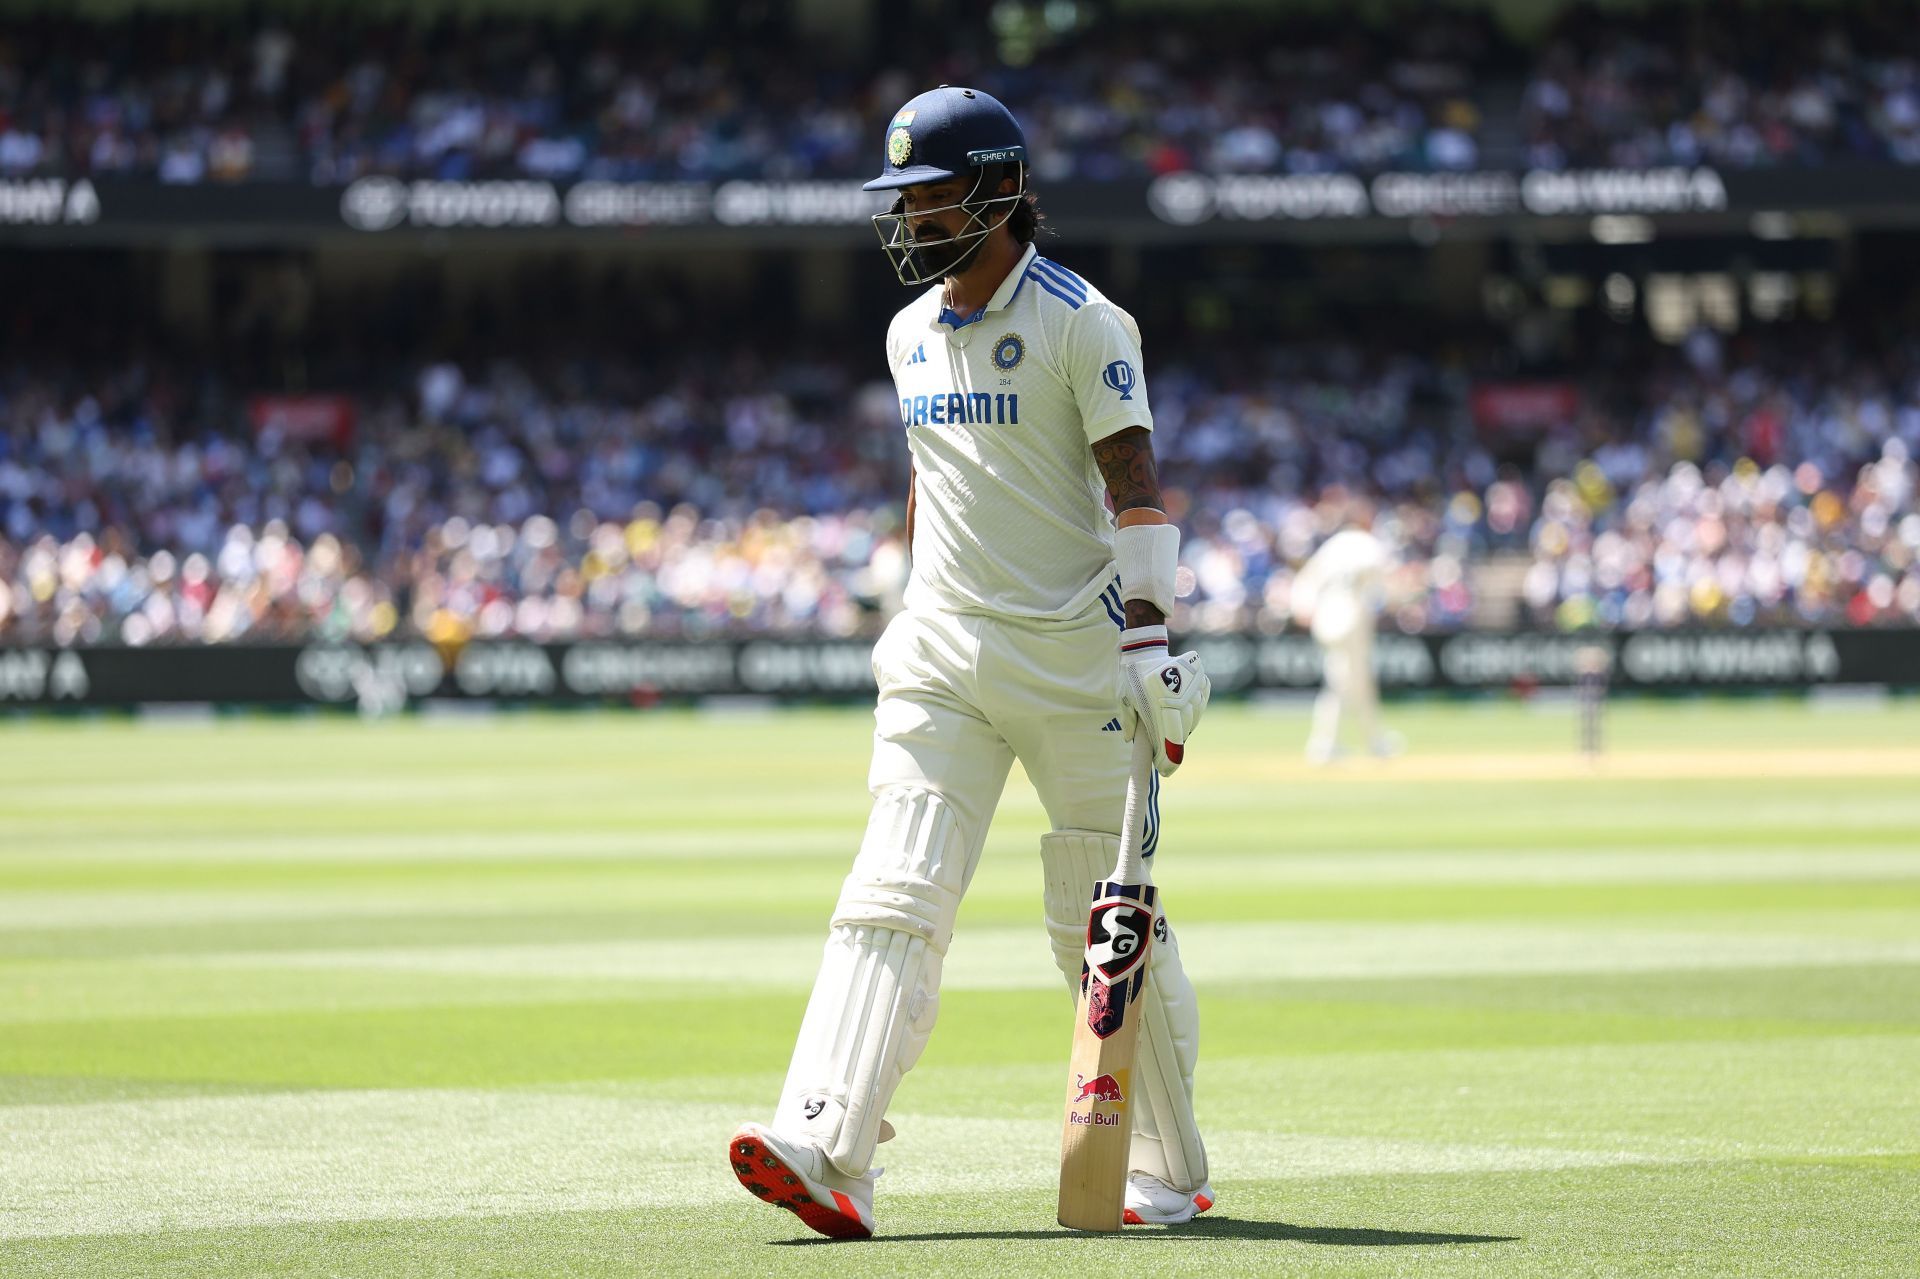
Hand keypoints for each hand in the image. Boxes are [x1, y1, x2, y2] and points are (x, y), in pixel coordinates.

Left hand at [1117, 626, 1210, 775]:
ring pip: (1194, 718)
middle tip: (1164, 757)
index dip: (1169, 759)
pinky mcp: (1201, 679)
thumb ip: (1129, 721)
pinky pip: (1200, 704)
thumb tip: (1131, 741)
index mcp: (1160, 700)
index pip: (1170, 737)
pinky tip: (1181, 713)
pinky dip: (1193, 712)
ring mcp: (1194, 685)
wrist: (1147, 648)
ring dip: (1184, 729)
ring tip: (1170, 730)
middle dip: (1174, 746)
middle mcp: (1181, 694)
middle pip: (1184, 731)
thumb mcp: (1125, 699)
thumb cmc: (1132, 676)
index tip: (1165, 771)